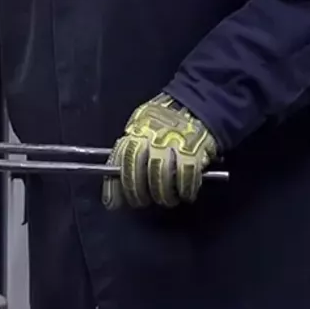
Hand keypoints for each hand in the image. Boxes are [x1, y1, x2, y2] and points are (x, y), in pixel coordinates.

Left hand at [102, 94, 217, 209]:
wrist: (196, 105)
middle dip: (137, 192)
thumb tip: (115, 178)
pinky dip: (186, 190)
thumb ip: (131, 149)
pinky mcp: (194, 151)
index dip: (115, 184)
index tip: (113, 203)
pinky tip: (185, 195)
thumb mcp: (141, 126)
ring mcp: (172, 144)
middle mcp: (151, 137)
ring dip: (162, 194)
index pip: (120, 160)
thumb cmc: (165, 120)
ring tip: (165, 200)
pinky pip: (187, 176)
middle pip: (137, 169)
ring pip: (161, 176)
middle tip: (140, 202)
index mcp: (136, 131)